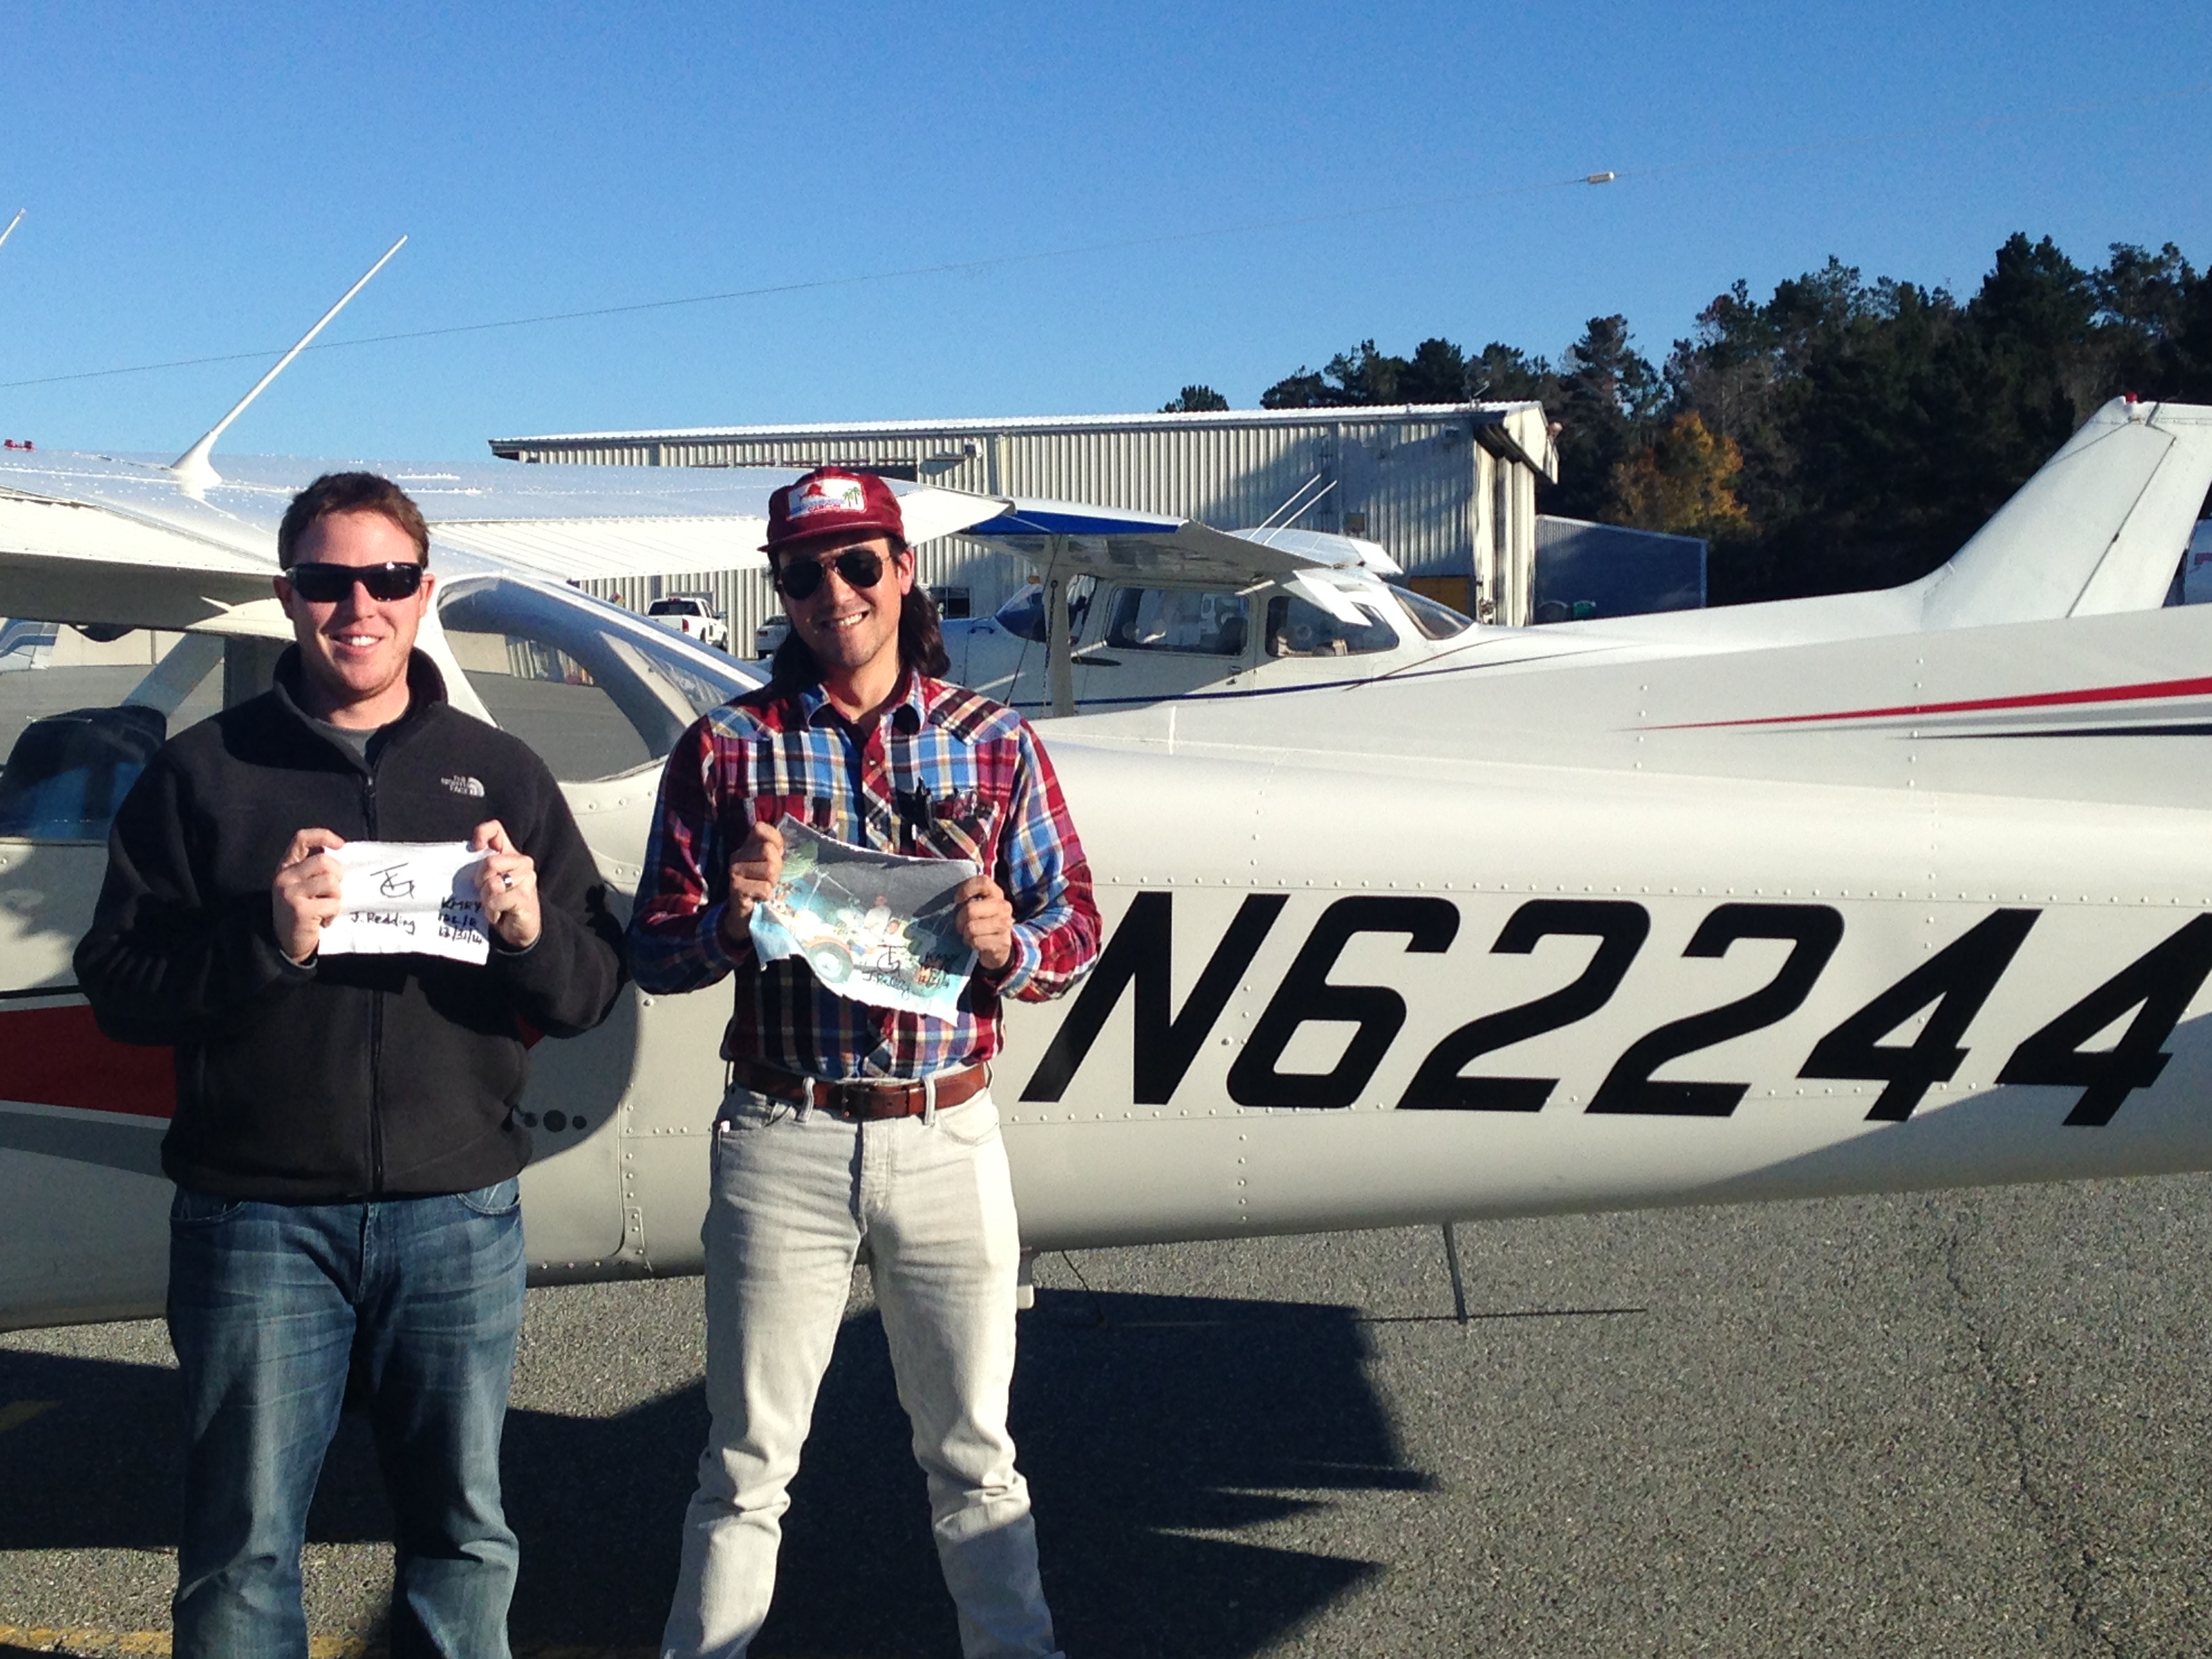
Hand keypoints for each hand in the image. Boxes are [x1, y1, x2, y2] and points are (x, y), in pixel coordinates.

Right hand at [272, 828, 346, 964]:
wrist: (286, 943)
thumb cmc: (302, 912)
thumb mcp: (302, 886)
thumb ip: (315, 869)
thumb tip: (341, 852)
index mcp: (286, 866)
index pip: (302, 838)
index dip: (324, 836)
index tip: (341, 845)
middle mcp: (284, 876)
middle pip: (324, 861)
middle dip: (338, 876)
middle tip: (332, 893)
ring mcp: (290, 892)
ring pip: (331, 881)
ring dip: (337, 897)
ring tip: (327, 907)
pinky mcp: (300, 909)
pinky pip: (332, 903)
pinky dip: (334, 913)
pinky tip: (323, 921)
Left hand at [472, 820, 540, 950]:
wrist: (520, 930)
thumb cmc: (501, 903)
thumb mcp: (488, 882)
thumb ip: (480, 869)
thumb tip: (465, 858)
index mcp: (510, 854)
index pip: (496, 830)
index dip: (483, 833)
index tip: (476, 848)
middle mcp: (522, 863)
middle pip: (491, 861)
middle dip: (480, 880)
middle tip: (484, 892)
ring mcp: (526, 880)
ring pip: (494, 883)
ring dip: (486, 899)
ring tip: (493, 905)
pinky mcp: (525, 898)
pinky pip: (497, 901)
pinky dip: (492, 912)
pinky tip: (498, 915)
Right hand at [718, 820, 783, 951]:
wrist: (747, 915)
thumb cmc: (764, 887)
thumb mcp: (773, 865)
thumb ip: (780, 851)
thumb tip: (804, 843)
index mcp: (748, 845)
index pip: (759, 828)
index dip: (775, 841)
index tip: (778, 855)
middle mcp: (737, 855)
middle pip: (768, 850)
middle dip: (777, 867)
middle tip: (772, 879)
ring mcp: (734, 871)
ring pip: (769, 870)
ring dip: (772, 883)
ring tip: (766, 888)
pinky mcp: (736, 888)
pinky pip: (764, 888)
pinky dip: (767, 895)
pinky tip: (760, 898)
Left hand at [953, 873, 1014, 973]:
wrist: (996, 946)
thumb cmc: (980, 921)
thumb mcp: (975, 905)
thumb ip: (967, 898)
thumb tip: (951, 900)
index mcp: (996, 893)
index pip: (983, 882)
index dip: (966, 890)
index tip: (956, 900)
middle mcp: (1004, 906)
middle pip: (970, 910)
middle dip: (960, 920)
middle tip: (961, 925)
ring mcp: (1005, 924)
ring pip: (972, 928)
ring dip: (966, 934)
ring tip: (970, 935)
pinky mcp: (1003, 942)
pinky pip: (976, 942)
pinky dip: (972, 944)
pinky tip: (976, 943)